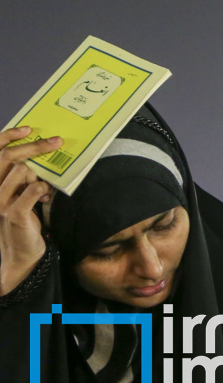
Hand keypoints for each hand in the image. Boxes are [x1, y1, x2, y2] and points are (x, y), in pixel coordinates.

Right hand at [1, 127, 61, 294]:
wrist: (18, 254)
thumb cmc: (21, 222)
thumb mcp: (17, 196)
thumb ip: (20, 178)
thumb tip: (35, 157)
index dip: (7, 136)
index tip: (27, 128)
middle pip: (8, 157)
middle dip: (34, 146)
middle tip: (55, 141)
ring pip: (21, 170)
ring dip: (38, 175)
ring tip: (43, 188)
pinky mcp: (14, 212)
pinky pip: (33, 188)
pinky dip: (44, 189)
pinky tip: (45, 197)